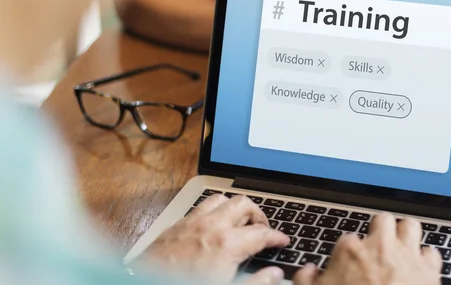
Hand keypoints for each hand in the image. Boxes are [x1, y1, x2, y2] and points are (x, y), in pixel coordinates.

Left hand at [137, 194, 289, 283]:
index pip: (262, 233)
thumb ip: (256, 283)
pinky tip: (213, 225)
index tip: (282, 240)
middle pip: (244, 204)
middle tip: (262, 229)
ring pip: (221, 199)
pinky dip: (213, 211)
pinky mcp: (176, 225)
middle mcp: (211, 226)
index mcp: (227, 244)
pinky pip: (200, 207)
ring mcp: (192, 222)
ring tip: (239, 222)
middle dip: (258, 215)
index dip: (277, 236)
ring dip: (234, 208)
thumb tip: (274, 275)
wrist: (144, 284)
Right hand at [294, 214, 441, 284]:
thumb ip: (306, 280)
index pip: (347, 239)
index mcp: (350, 251)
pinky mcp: (429, 271)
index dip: (348, 253)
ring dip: (405, 234)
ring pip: (410, 226)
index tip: (349, 265)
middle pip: (382, 221)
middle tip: (378, 246)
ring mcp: (406, 256)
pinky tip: (420, 268)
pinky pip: (432, 253)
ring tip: (401, 246)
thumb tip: (308, 271)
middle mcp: (380, 247)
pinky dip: (426, 259)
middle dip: (380, 230)